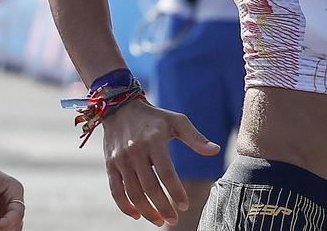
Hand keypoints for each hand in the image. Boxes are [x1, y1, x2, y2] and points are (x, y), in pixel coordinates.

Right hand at [102, 100, 219, 225]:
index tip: (184, 205)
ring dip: (147, 211)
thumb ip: (195, 138)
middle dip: (163, 207)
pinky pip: (116, 191)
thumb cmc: (154, 117)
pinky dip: (125, 206)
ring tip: (159, 221)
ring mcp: (120, 159)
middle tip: (174, 219)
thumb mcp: (176, 121)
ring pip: (133, 192)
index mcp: (154, 140)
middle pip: (149, 187)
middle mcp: (135, 151)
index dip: (176, 192)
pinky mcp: (110, 165)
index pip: (166, 172)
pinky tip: (137, 215)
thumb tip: (216, 151)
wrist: (120, 107)